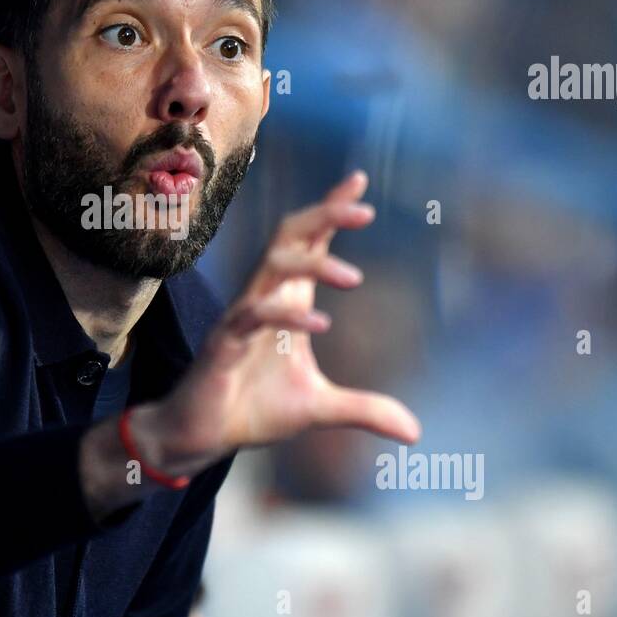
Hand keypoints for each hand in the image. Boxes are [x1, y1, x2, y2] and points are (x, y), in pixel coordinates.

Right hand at [138, 169, 421, 476]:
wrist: (202, 436)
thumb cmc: (252, 408)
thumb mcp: (319, 408)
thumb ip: (364, 410)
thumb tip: (414, 432)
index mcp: (287, 301)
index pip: (309, 243)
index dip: (331, 210)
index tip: (358, 180)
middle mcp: (265, 298)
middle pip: (290, 236)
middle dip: (324, 215)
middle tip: (365, 209)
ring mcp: (242, 317)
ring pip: (272, 265)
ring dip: (312, 263)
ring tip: (353, 278)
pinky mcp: (224, 343)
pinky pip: (253, 314)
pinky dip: (286, 315)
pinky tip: (320, 323)